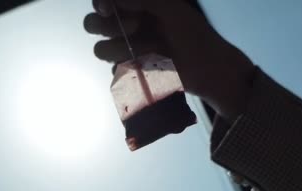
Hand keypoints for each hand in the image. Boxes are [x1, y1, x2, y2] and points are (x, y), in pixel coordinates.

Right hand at [84, 0, 255, 119]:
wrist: (208, 69)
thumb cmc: (193, 34)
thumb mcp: (171, 9)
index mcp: (134, 6)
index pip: (102, 2)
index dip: (100, 4)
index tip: (109, 9)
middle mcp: (125, 26)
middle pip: (92, 24)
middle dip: (106, 26)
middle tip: (135, 27)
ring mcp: (126, 51)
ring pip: (101, 50)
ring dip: (122, 49)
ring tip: (151, 49)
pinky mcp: (131, 73)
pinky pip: (115, 71)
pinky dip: (129, 68)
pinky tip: (150, 65)